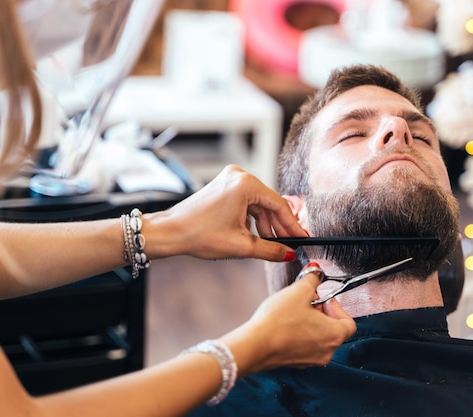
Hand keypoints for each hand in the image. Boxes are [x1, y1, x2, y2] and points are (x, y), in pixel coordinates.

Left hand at [145, 165, 306, 261]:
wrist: (170, 232)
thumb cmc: (199, 234)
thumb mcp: (241, 246)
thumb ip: (270, 249)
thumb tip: (288, 253)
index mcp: (245, 184)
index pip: (279, 205)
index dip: (292, 225)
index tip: (302, 237)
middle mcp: (239, 176)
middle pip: (269, 203)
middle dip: (278, 226)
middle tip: (290, 244)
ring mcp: (230, 179)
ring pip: (258, 204)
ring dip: (265, 224)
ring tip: (272, 244)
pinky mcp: (223, 186)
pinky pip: (246, 202)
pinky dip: (253, 218)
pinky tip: (257, 235)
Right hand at [221, 264, 356, 375]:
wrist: (255, 346)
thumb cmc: (278, 323)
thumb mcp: (299, 291)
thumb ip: (312, 279)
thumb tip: (315, 272)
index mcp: (334, 335)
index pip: (348, 321)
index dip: (336, 306)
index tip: (322, 297)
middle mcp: (326, 351)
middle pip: (333, 328)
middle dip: (321, 311)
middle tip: (307, 300)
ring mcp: (310, 360)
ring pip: (318, 337)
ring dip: (310, 322)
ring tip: (294, 310)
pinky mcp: (295, 362)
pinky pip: (304, 345)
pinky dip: (299, 333)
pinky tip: (285, 323)